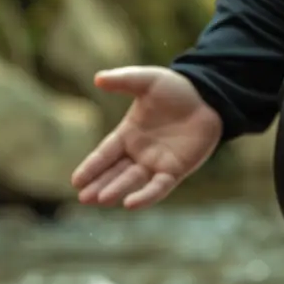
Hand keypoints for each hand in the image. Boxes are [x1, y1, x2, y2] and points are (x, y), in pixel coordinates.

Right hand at [72, 66, 225, 208]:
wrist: (208, 98)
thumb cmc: (176, 89)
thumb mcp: (147, 80)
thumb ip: (123, 80)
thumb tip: (98, 78)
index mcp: (128, 134)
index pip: (104, 154)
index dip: (91, 167)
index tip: (75, 181)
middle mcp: (139, 152)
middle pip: (114, 172)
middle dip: (98, 185)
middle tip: (83, 198)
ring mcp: (157, 163)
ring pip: (132, 181)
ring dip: (116, 190)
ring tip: (99, 199)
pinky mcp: (175, 170)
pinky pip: (158, 187)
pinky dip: (145, 196)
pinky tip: (130, 204)